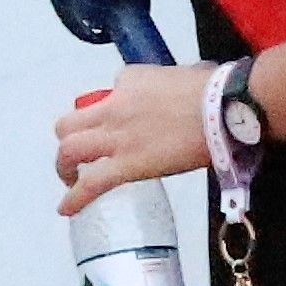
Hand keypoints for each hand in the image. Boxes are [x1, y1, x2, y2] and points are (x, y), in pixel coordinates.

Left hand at [54, 63, 213, 215]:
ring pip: (69, 149)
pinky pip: (90, 183)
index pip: (110, 93)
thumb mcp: (182, 75)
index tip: (126, 125)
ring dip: (64, 166)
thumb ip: (169, 87)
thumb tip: (179, 98)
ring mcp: (116, 136)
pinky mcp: (126, 165)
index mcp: (129, 80)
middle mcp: (114, 106)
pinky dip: (74, 198)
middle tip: (79, 154)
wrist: (221, 109)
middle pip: (71, 121)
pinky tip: (66, 209)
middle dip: (70, 138)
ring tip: (69, 179)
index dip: (114, 110)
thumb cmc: (213, 92)